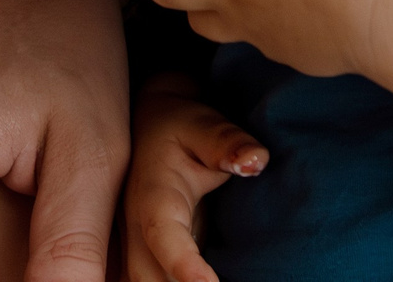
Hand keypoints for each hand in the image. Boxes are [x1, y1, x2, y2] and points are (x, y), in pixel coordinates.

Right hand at [123, 77, 264, 281]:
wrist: (149, 131)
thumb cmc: (181, 129)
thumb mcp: (204, 126)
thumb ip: (227, 143)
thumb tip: (255, 161)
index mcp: (152, 195)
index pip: (162, 234)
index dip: (182, 263)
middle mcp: (137, 228)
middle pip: (145, 276)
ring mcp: (138, 247)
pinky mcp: (148, 258)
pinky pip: (152, 280)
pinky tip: (203, 281)